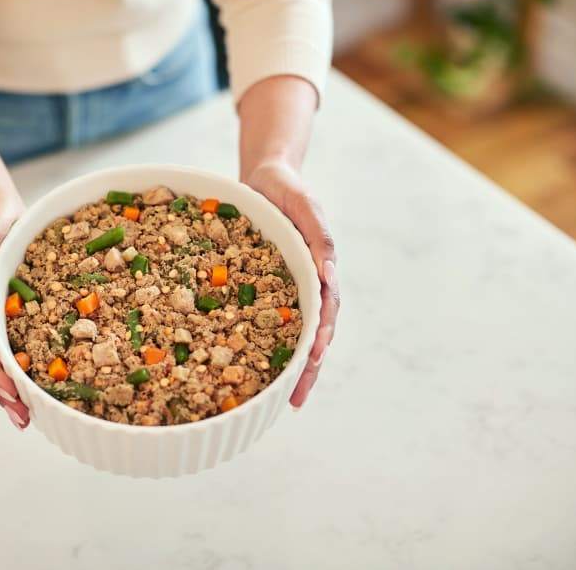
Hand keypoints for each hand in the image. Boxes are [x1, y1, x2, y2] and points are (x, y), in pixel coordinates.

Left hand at [245, 161, 339, 408]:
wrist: (265, 177)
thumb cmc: (288, 189)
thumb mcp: (305, 205)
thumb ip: (319, 236)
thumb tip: (329, 275)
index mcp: (320, 269)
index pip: (325, 311)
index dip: (320, 337)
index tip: (313, 359)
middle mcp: (306, 284)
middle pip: (310, 332)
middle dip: (306, 367)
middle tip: (295, 397)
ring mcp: (285, 288)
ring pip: (288, 332)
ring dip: (287, 364)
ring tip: (278, 397)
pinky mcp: (263, 288)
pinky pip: (261, 319)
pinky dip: (258, 343)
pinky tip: (246, 366)